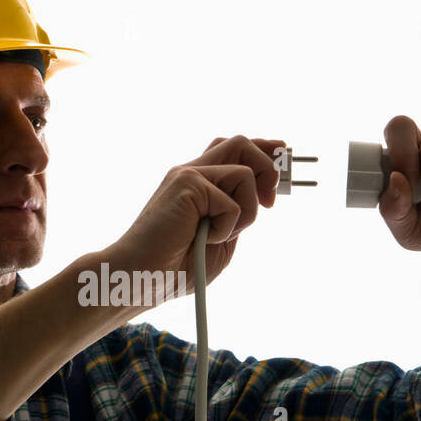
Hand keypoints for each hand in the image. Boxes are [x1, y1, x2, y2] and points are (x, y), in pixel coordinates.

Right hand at [107, 135, 285, 302]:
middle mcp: (191, 172)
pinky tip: (204, 239)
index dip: (262, 152)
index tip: (281, 168)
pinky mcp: (187, 184)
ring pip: (244, 171)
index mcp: (197, 184)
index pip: (233, 150)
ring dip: (247, 211)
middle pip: (241, 142)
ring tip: (222, 234)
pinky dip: (228, 227)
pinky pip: (232, 201)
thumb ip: (237, 215)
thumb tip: (263, 197)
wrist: (139, 278)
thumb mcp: (220, 240)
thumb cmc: (173, 269)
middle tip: (270, 201)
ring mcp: (188, 175)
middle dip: (269, 165)